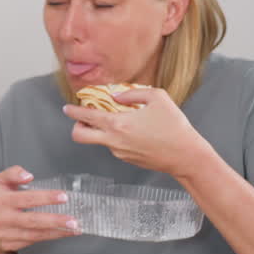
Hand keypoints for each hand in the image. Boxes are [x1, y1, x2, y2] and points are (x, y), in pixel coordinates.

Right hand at [0, 166, 78, 252]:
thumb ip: (12, 173)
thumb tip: (29, 175)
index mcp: (0, 200)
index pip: (27, 199)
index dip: (46, 198)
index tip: (63, 196)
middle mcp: (2, 219)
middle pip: (33, 221)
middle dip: (55, 221)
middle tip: (74, 220)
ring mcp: (5, 235)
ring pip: (35, 234)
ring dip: (57, 232)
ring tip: (75, 228)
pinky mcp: (9, 245)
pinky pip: (32, 241)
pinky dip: (48, 237)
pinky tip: (61, 233)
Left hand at [62, 88, 213, 177]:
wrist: (186, 156)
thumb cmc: (174, 126)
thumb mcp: (158, 98)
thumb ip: (133, 93)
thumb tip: (116, 96)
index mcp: (118, 124)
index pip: (85, 117)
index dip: (73, 111)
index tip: (67, 108)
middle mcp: (113, 140)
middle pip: (79, 136)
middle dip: (76, 127)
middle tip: (82, 119)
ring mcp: (119, 152)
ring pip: (99, 140)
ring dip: (101, 131)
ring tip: (119, 120)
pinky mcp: (126, 159)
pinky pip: (114, 146)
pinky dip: (116, 137)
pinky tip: (133, 131)